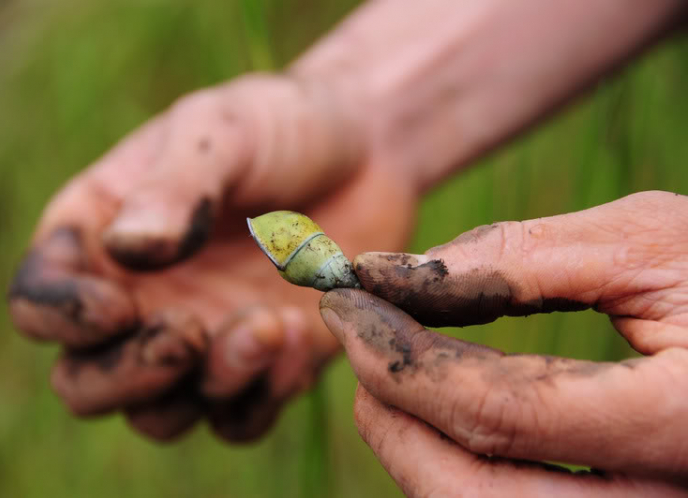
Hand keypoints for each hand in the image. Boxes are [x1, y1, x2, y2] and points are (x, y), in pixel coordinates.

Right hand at [8, 73, 416, 441]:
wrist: (363, 151)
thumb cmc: (278, 126)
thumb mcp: (221, 133)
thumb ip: (174, 189)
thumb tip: (126, 251)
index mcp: (99, 239)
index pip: (39, 302)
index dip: (62, 318)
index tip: (117, 305)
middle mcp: (139, 302)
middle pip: (85, 384)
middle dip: (126, 376)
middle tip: (185, 333)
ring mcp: (198, 340)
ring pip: (161, 415)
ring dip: (205, 385)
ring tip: (266, 324)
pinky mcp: (261, 366)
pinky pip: (238, 418)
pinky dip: (259, 397)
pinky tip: (295, 335)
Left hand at [320, 191, 687, 495]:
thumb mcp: (650, 243)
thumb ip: (520, 257)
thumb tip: (397, 275)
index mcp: (685, 427)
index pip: (498, 412)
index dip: (401, 358)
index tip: (345, 304)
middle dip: (391, 419)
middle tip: (354, 344)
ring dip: (414, 452)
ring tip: (386, 375)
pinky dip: (458, 469)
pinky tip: (443, 410)